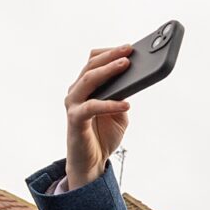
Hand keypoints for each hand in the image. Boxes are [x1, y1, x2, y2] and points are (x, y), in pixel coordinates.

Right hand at [64, 46, 132, 188]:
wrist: (92, 162)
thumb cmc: (104, 135)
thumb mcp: (120, 113)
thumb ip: (123, 96)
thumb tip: (135, 80)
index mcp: (86, 87)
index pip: (93, 61)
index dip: (109, 52)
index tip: (129, 47)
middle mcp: (77, 92)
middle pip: (91, 66)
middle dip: (111, 56)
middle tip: (129, 50)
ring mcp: (74, 104)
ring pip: (88, 80)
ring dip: (108, 71)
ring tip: (126, 65)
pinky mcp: (76, 119)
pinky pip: (93, 107)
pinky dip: (110, 104)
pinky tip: (126, 104)